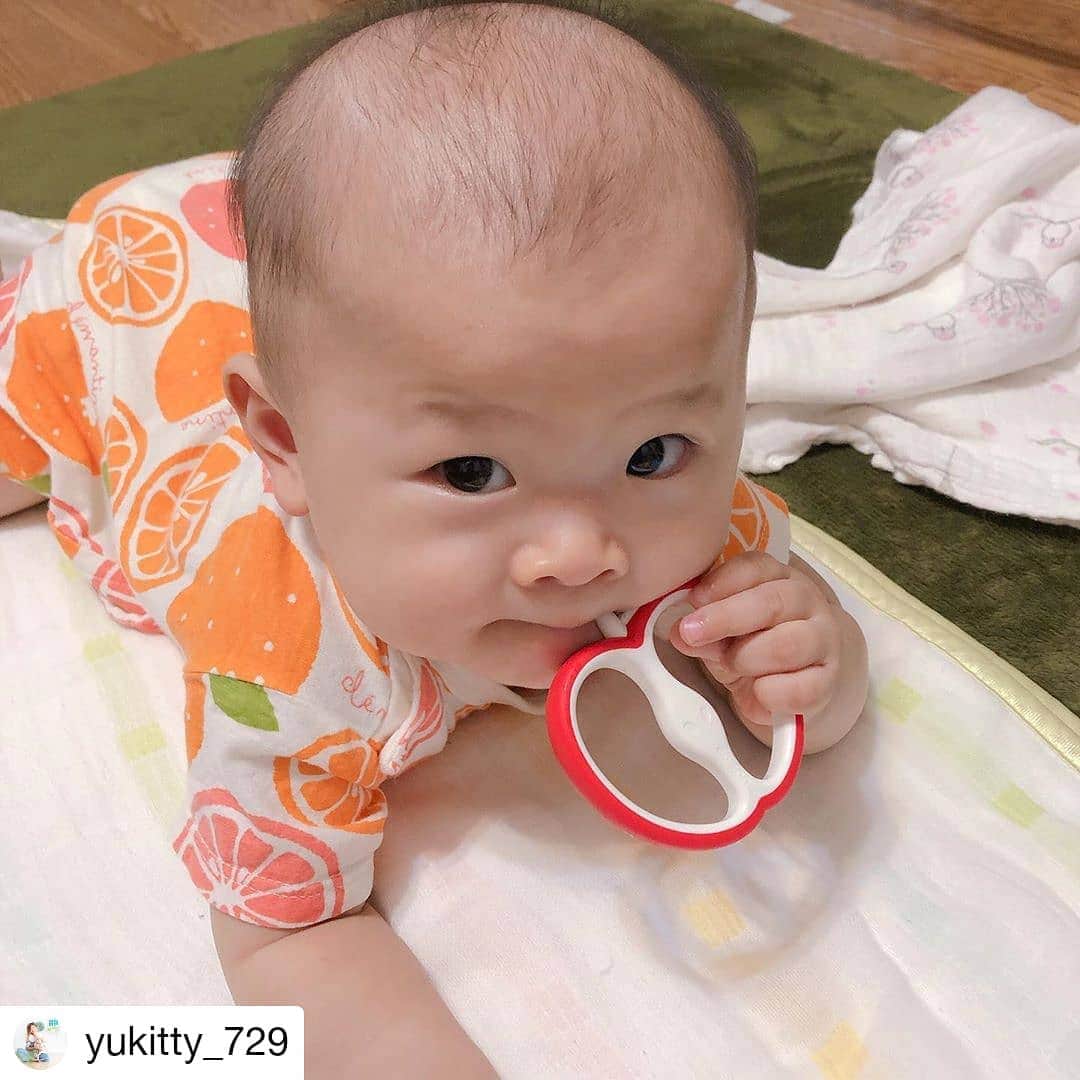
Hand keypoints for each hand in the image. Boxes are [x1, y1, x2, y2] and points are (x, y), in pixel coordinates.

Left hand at [669, 550, 844, 730]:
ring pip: (788, 644)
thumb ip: (703, 632)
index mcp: (777, 578)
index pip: (756, 567)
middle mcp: (806, 602)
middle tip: (692, 633)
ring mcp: (823, 640)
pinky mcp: (829, 680)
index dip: (722, 582)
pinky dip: (771, 695)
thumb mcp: (724, 634)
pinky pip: (802, 689)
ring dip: (748, 658)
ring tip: (731, 666)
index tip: (694, 599)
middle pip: (772, 602)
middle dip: (726, 618)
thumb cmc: (755, 644)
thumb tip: (680, 633)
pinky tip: (756, 694)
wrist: (799, 679)